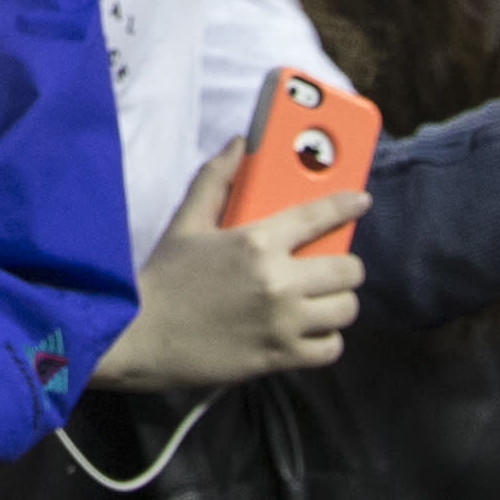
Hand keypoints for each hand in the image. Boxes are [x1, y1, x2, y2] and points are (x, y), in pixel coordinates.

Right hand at [94, 147, 363, 389]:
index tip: (360, 202)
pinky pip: (331, 348)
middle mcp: (279, 281)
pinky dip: (326, 339)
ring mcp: (284, 322)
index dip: (346, 205)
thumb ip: (216, 180)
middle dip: (344, 265)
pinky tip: (309, 330)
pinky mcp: (281, 357)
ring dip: (337, 302)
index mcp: (256, 241)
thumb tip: (238, 143)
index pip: (318, 216)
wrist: (140, 335)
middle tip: (328, 266)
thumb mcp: (186, 223)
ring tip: (320, 299)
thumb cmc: (164, 277)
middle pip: (348, 269)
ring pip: (345, 309)